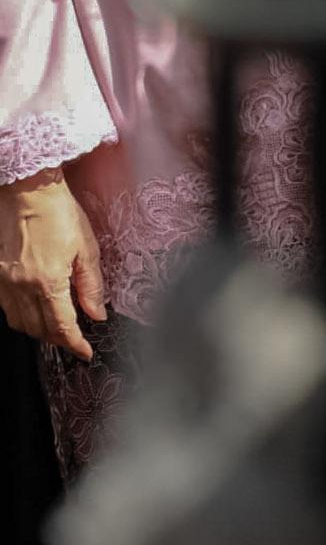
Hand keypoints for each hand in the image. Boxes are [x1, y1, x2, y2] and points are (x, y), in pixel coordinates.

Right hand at [0, 166, 103, 360]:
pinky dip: (23, 316)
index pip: (61, 326)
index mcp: (47, 282)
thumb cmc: (59, 214)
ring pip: (20, 322)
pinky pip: (7, 308)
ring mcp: (4, 281)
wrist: (27, 191)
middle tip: (76, 340)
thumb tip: (97, 314)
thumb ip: (91, 286)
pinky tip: (37, 309)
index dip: (75, 344)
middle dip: (59, 339)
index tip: (85, 353)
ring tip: (59, 327)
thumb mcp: (87, 249)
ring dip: (39, 330)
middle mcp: (21, 286)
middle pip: (38, 329)